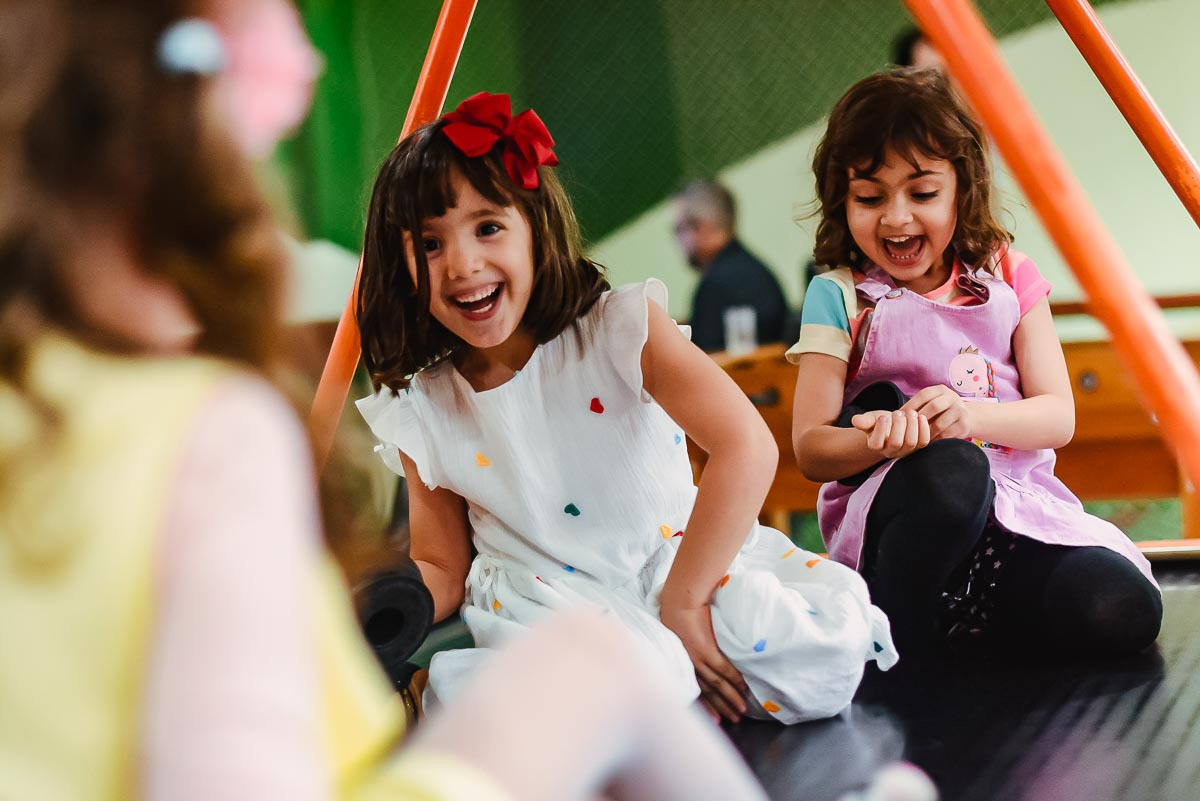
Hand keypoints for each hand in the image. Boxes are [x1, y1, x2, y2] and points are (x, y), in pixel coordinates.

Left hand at [660, 602, 747, 722]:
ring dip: (730, 698)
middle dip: (721, 707)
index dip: (706, 705)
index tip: (716, 719)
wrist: (679, 599)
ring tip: (742, 710)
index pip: (695, 689)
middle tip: (734, 721)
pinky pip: (723, 668)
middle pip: (706, 691)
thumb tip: (696, 649)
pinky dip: (733, 679)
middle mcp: (688, 663)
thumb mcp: (677, 633)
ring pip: (716, 684)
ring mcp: (697, 658)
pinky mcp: (706, 649)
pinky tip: (742, 687)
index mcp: (681, 661)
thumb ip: (687, 645)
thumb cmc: (676, 610)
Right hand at [851, 408, 930, 458]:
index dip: (880, 430)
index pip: (876, 444)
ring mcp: (905, 451)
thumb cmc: (881, 421)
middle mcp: (891, 452)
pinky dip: (924, 428)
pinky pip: (924, 442)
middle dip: (898, 425)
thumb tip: (855, 420)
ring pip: (911, 442)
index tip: (883, 417)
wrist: (894, 424)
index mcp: (875, 446)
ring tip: (910, 412)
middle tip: (898, 412)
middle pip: (896, 443)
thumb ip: (864, 420)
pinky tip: (920, 416)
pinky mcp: (919, 447)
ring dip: (912, 425)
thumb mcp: (871, 419)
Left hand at [901, 385, 973, 440]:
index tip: (898, 416)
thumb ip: (918, 406)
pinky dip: (935, 440)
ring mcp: (960, 411)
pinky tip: (927, 443)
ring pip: (939, 423)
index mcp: (941, 390)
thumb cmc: (940, 411)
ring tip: (915, 438)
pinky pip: (946, 435)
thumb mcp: (931, 402)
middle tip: (906, 428)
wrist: (967, 417)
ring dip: (925, 433)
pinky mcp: (964, 425)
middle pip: (933, 407)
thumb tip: (895, 415)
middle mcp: (952, 398)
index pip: (923, 395)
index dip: (910, 405)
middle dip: (918, 419)